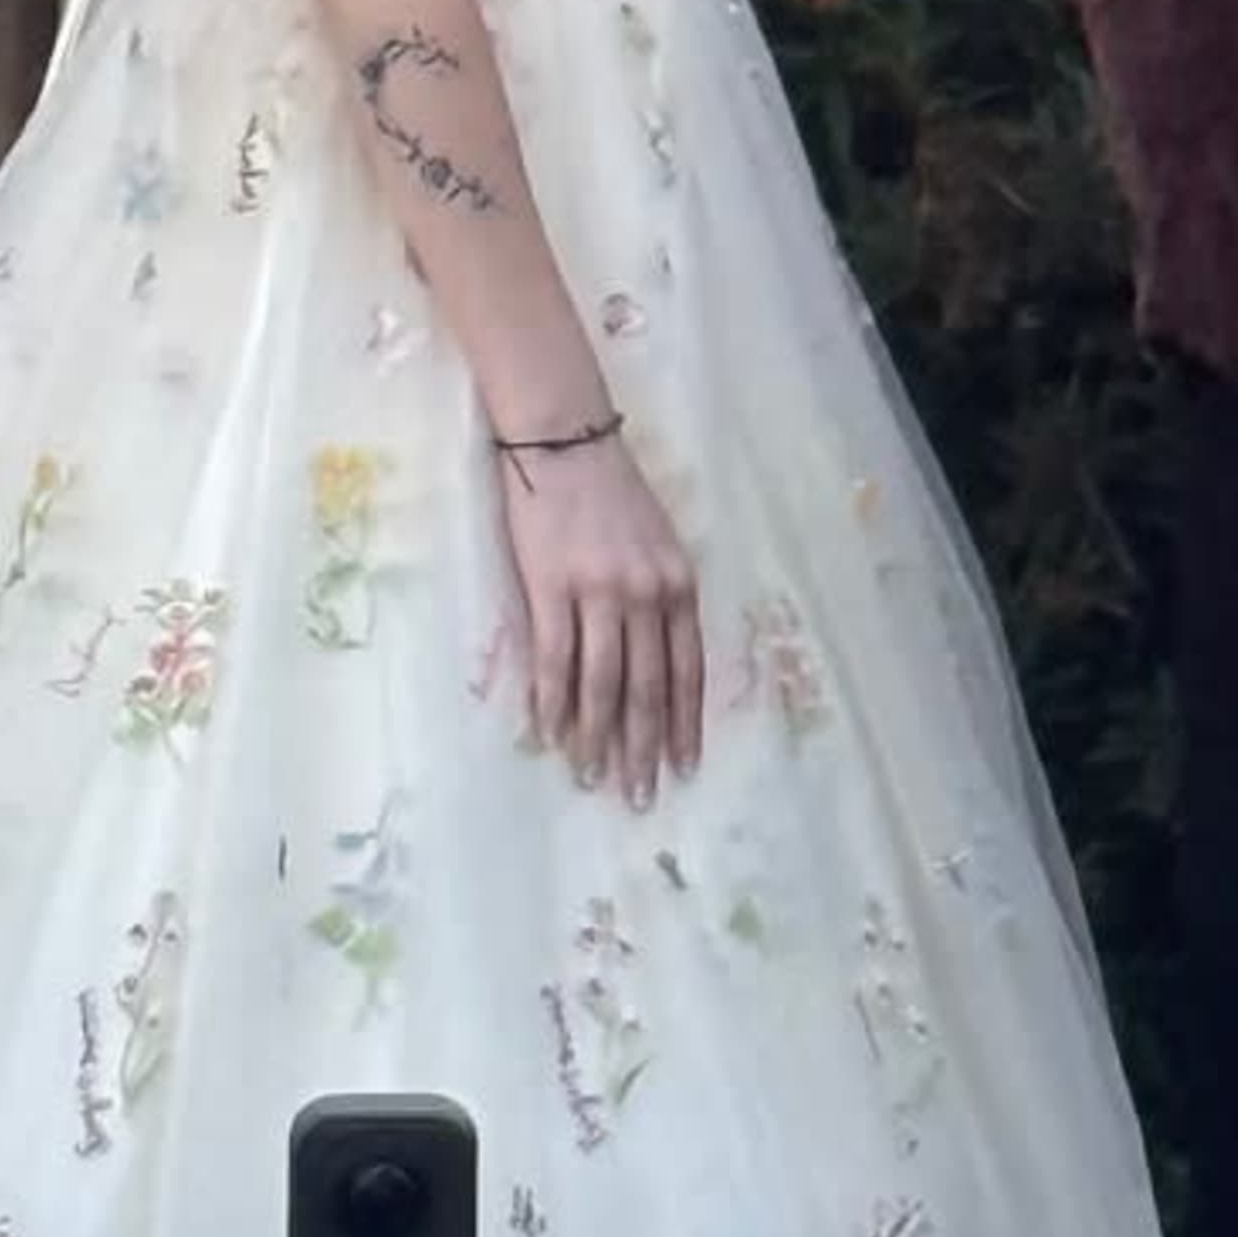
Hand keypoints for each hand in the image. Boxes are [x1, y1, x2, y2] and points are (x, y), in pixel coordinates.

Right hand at [497, 421, 704, 808]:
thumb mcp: (659, 543)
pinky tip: (549, 734)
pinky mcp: (551, 589)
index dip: (684, 722)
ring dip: (598, 738)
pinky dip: (551, 702)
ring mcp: (599, 592)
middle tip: (641, 796)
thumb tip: (657, 661)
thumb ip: (663, 597)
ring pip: (602, 684)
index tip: (684, 766)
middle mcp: (647, 593)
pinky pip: (554, 660)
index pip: (688, 669)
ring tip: (593, 778)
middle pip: (649, 687)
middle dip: (646, 747)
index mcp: (679, 584)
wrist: (565, 441)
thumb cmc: (612, 493)